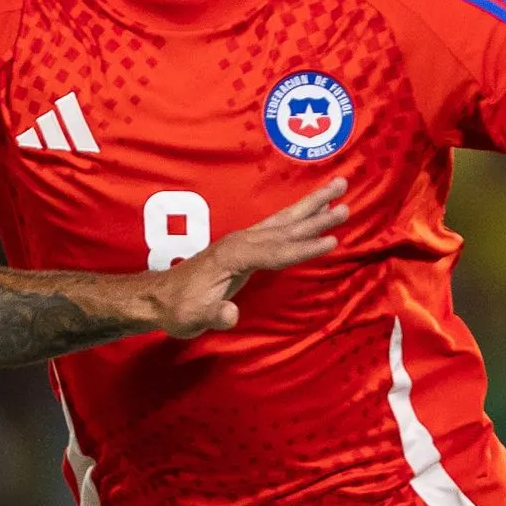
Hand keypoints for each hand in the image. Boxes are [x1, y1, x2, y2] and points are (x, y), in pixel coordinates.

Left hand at [150, 181, 350, 337]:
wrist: (160, 298)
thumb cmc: (178, 309)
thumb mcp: (193, 318)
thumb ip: (214, 315)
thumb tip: (230, 313)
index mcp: (232, 256)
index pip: (276, 251)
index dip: (303, 248)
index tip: (332, 241)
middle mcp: (240, 241)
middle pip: (286, 226)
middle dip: (317, 214)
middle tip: (346, 198)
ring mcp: (243, 240)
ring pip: (284, 219)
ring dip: (313, 204)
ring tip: (340, 187)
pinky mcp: (246, 245)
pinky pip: (279, 226)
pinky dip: (300, 215)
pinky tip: (316, 208)